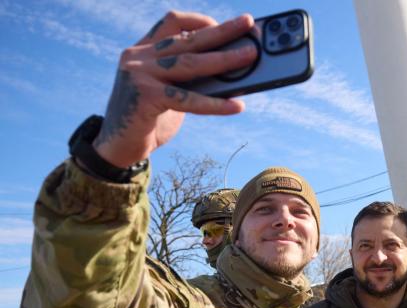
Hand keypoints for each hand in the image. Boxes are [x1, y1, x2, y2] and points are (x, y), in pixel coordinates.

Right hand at [93, 11, 257, 166]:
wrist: (119, 148)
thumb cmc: (149, 120)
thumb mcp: (169, 92)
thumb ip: (190, 79)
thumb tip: (232, 74)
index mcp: (143, 50)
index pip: (172, 22)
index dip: (199, 20)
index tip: (226, 25)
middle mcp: (138, 57)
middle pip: (187, 39)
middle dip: (221, 31)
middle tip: (248, 24)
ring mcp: (139, 75)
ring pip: (189, 63)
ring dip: (224, 59)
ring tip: (249, 57)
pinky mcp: (145, 97)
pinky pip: (188, 99)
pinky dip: (215, 103)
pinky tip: (236, 105)